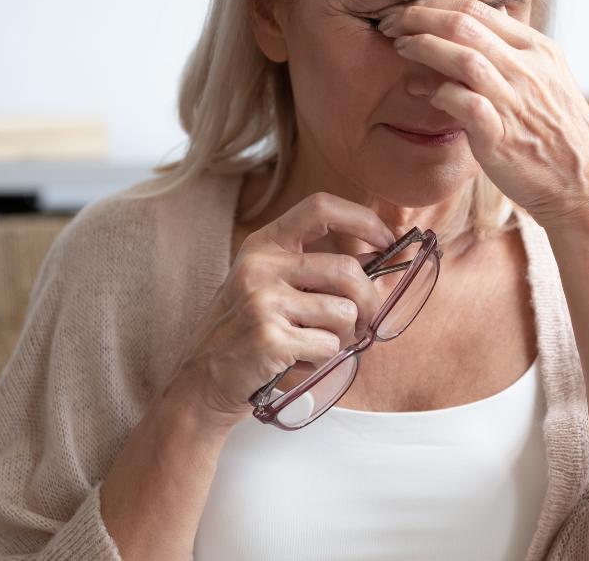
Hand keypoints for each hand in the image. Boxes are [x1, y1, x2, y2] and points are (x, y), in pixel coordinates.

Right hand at [165, 192, 394, 429]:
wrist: (202, 380)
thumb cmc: (246, 332)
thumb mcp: (268, 285)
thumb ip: (314, 270)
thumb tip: (378, 262)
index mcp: (264, 245)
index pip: (320, 208)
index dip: (362, 219)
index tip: (386, 240)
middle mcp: (261, 266)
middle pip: (347, 270)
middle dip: (371, 301)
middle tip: (368, 322)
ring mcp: (262, 301)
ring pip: (344, 313)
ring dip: (343, 337)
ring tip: (314, 344)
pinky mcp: (269, 338)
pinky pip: (329, 346)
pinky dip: (323, 359)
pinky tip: (297, 360)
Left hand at [378, 0, 588, 226]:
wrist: (583, 181)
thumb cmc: (558, 130)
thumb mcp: (549, 76)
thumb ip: (518, 47)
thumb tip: (496, 13)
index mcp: (537, 49)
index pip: (478, 9)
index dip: (436, 5)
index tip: (409, 11)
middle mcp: (527, 69)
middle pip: (465, 25)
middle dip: (419, 18)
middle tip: (391, 23)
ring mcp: (515, 101)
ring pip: (464, 59)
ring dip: (425, 48)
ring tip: (400, 47)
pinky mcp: (501, 136)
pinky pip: (465, 104)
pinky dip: (440, 93)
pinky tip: (424, 93)